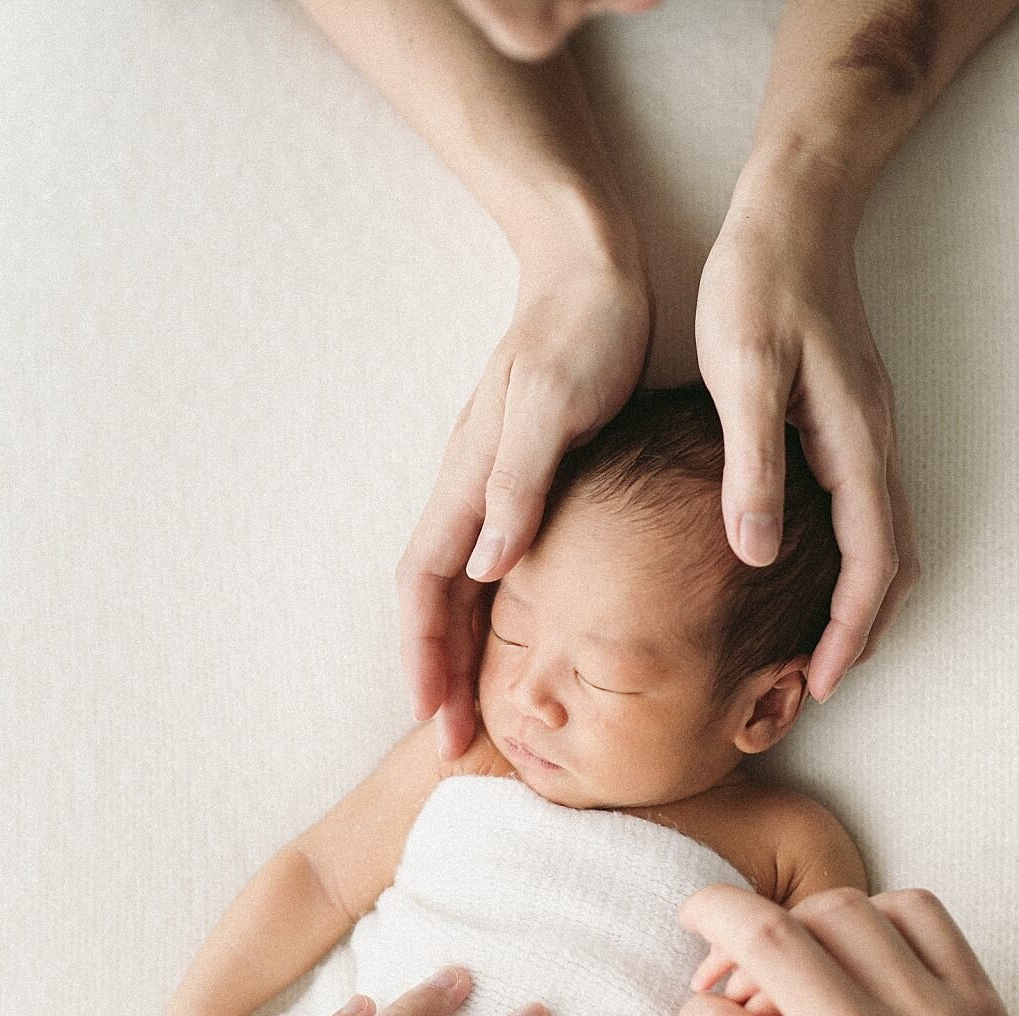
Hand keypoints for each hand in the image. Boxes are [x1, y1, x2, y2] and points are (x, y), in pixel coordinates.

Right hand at [398, 246, 649, 760]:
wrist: (593, 269)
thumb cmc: (579, 331)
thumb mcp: (551, 403)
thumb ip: (515, 483)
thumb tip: (483, 567)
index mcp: (470, 476)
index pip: (428, 584)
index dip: (425, 654)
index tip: (436, 718)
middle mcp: (473, 487)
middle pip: (437, 598)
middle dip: (436, 671)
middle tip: (454, 743)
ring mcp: (498, 484)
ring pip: (464, 585)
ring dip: (464, 650)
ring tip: (479, 709)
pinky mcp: (532, 477)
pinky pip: (498, 561)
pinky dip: (498, 612)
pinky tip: (523, 638)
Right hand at [676, 886, 1018, 1015]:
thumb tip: (729, 1008)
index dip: (692, 1015)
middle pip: (769, 937)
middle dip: (713, 915)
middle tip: (702, 923)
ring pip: (840, 908)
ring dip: (793, 920)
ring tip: (788, 955)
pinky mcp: (982, 1002)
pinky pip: (918, 910)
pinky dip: (872, 915)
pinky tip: (855, 951)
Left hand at [695, 185, 919, 704]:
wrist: (792, 209)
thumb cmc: (758, 284)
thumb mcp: (743, 374)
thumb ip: (752, 465)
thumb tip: (756, 554)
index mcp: (853, 441)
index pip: (869, 561)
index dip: (847, 629)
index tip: (820, 680)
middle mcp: (874, 441)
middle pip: (891, 561)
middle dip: (862, 628)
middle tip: (819, 680)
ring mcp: (868, 428)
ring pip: (885, 536)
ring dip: (861, 596)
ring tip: (817, 642)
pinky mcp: (849, 416)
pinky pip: (866, 506)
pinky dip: (852, 555)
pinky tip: (807, 565)